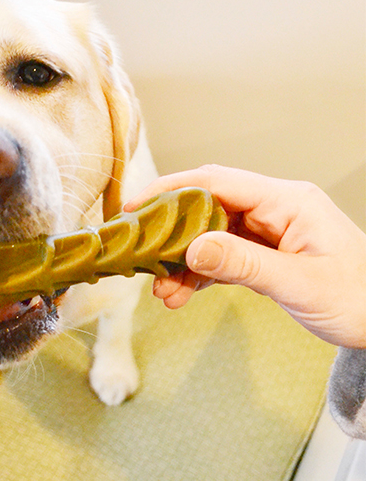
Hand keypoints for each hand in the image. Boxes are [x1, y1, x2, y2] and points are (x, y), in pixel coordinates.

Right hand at [125, 165, 365, 348]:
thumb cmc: (359, 299)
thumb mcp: (300, 283)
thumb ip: (244, 264)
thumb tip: (192, 249)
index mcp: (286, 201)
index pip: (217, 181)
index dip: (172, 189)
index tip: (136, 206)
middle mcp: (272, 209)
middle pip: (206, 206)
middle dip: (171, 232)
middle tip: (142, 254)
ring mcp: (265, 231)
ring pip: (208, 234)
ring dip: (182, 261)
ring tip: (162, 291)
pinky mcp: (261, 253)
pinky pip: (220, 256)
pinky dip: (198, 274)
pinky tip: (180, 294)